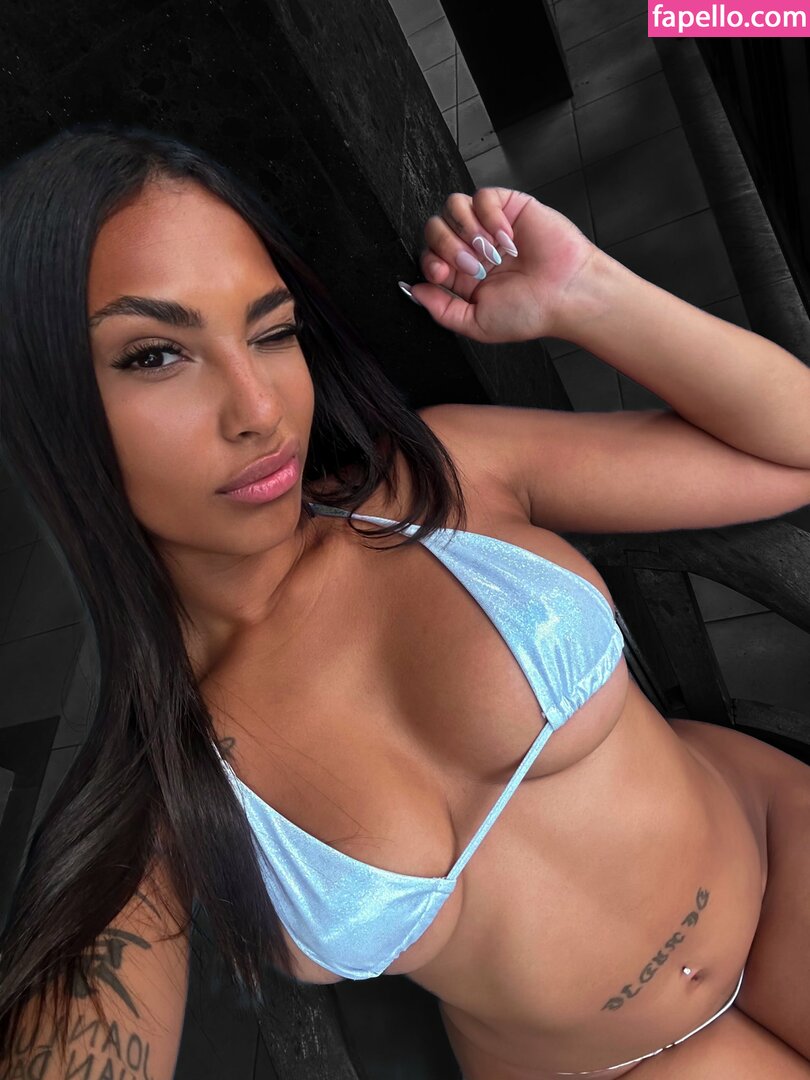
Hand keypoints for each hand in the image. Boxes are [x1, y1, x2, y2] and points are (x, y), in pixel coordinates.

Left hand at [399, 187, 598, 343]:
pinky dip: (490, 216)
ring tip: (491, 251)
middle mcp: (472, 248)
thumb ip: (442, 310)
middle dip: (448, 246)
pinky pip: (482, 196)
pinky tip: (507, 238)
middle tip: (475, 266)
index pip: (428, 255)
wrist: (566, 294)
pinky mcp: (508, 207)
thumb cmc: (531, 312)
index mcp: (463, 276)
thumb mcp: (477, 324)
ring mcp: (489, 226)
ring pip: (453, 206)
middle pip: (435, 228)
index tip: (445, 274)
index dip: (430, 260)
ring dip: (467, 229)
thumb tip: (414, 291)